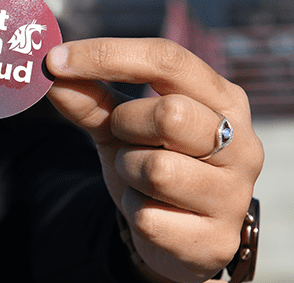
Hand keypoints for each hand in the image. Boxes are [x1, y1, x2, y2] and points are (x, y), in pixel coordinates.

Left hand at [45, 38, 263, 282]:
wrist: (179, 238)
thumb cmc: (155, 163)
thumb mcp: (121, 126)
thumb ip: (90, 98)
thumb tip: (51, 73)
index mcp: (222, 98)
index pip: (167, 59)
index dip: (108, 55)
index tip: (55, 60)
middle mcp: (242, 142)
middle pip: (169, 113)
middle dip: (127, 125)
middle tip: (125, 137)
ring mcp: (235, 193)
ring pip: (157, 171)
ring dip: (129, 172)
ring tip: (142, 178)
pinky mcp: (217, 238)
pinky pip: (150, 219)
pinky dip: (135, 212)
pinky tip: (153, 212)